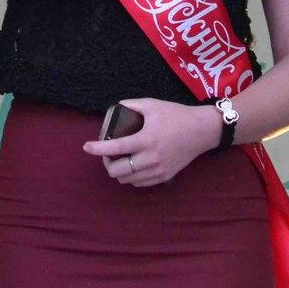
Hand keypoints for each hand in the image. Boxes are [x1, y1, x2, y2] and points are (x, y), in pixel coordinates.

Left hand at [81, 98, 218, 187]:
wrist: (201, 131)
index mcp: (146, 139)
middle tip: (108, 153)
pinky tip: (132, 166)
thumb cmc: (176, 115)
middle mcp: (150, 158)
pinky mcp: (164, 177)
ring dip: (118, 171)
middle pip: (117, 171)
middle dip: (107, 163)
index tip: (87, 147)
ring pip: (126, 180)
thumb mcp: (152, 104)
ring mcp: (158, 170)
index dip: (97, 149)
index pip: (115, 148)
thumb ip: (131, 105)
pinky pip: (139, 183)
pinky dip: (131, 177)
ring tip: (119, 160)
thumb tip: (115, 108)